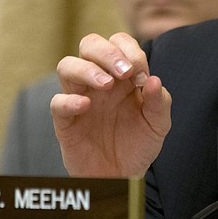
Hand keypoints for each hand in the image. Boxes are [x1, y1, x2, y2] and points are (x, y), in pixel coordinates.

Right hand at [50, 32, 171, 176]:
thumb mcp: (158, 124)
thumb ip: (160, 102)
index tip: (142, 76)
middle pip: (90, 44)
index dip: (131, 51)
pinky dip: (69, 100)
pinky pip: (57, 102)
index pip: (119, 42)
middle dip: (107, 51)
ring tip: (106, 84)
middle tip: (124, 72)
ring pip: (67, 65)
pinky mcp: (66, 121)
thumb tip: (154, 80)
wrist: (124, 176)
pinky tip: (86, 105)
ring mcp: (80, 97)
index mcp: (122, 75)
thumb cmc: (139, 144)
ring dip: (87, 69)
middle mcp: (99, 81)